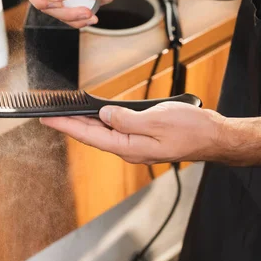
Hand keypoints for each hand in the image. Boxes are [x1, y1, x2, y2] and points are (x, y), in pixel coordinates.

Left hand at [40, 102, 228, 164]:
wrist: (213, 136)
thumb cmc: (190, 129)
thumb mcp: (157, 120)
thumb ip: (127, 118)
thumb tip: (105, 114)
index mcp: (128, 146)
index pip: (88, 136)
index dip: (66, 125)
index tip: (47, 118)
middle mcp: (128, 149)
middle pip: (92, 135)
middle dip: (69, 124)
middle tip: (49, 114)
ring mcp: (135, 145)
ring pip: (103, 132)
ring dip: (84, 122)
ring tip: (66, 112)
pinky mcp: (142, 138)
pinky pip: (116, 129)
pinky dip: (102, 120)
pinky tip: (97, 114)